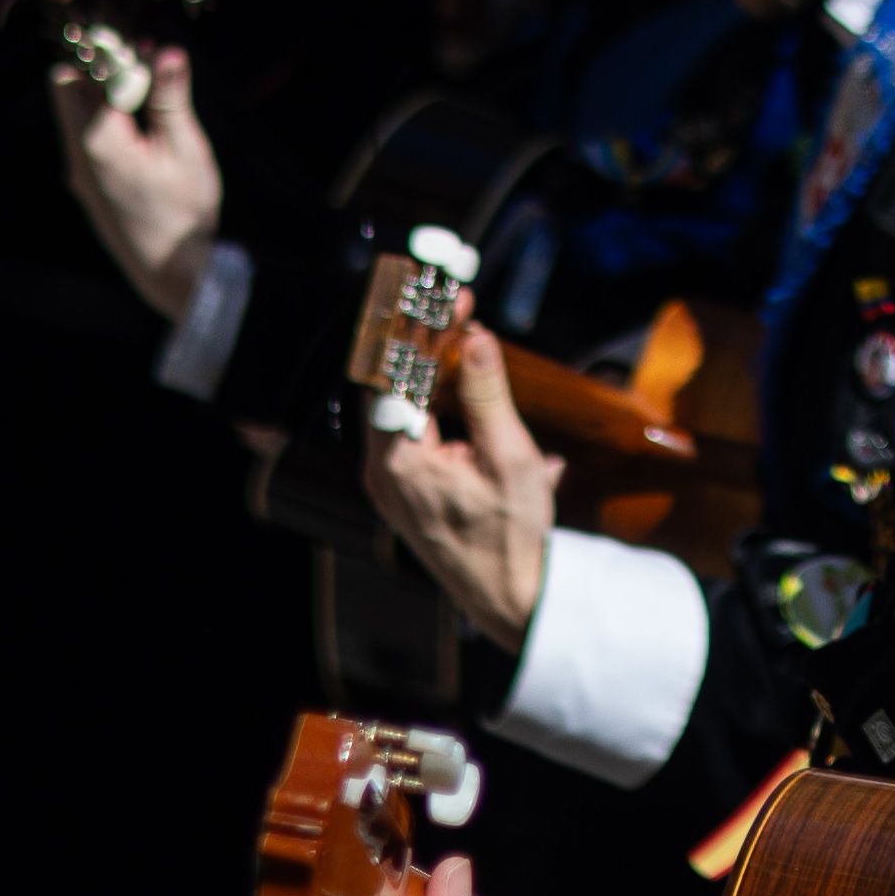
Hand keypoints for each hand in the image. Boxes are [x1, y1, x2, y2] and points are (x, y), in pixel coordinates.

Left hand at [48, 45, 222, 321]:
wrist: (169, 268)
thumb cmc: (182, 210)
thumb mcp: (185, 148)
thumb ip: (170, 98)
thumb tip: (168, 52)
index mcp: (99, 141)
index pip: (93, 75)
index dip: (120, 55)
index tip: (151, 49)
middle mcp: (77, 154)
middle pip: (68, 88)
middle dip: (101, 70)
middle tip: (145, 69)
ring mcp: (77, 171)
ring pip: (74, 113)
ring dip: (105, 96)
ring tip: (149, 99)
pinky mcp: (85, 184)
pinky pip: (84, 137)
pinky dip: (106, 121)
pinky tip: (142, 130)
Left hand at [364, 324, 561, 652]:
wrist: (510, 597)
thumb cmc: (511, 535)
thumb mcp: (509, 458)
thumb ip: (487, 395)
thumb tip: (475, 336)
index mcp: (400, 463)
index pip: (395, 378)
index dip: (419, 331)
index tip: (448, 298)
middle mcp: (383, 471)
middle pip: (393, 388)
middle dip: (425, 342)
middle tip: (459, 306)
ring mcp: (392, 482)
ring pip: (404, 407)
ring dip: (435, 370)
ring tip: (466, 335)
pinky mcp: (408, 489)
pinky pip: (414, 431)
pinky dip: (440, 402)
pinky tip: (471, 386)